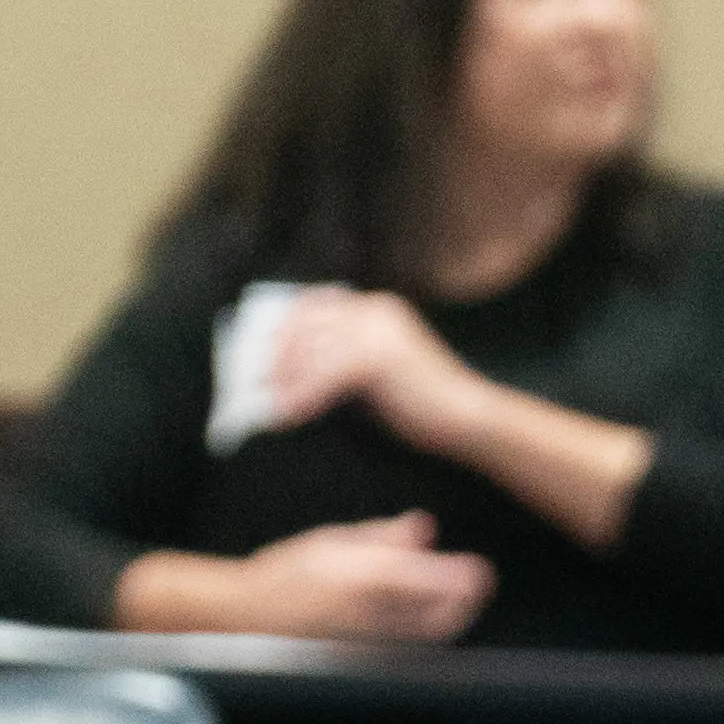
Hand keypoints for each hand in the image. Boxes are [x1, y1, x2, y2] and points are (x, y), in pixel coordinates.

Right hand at [213, 513, 493, 642]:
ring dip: (448, 615)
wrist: (249, 617)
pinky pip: (406, 645)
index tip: (480, 570)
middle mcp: (367, 614)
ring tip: (463, 594)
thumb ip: (382, 537)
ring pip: (424, 635)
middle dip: (463, 604)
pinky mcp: (365, 659)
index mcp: (358, 579)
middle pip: (436, 620)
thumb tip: (423, 528)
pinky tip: (428, 610)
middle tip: (477, 582)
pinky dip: (424, 626)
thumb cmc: (287, 574)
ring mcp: (367, 642)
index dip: (457, 579)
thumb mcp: (333, 542)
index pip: (423, 581)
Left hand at [266, 284, 486, 449]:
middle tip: (254, 381)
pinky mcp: (377, 357)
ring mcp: (377, 331)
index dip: (283, 327)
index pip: (313, 305)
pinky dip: (302, 396)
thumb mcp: (378, 373)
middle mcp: (375, 311)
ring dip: (284, 378)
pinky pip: (324, 375)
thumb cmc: (427, 406)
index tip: (261, 353)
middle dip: (275, 354)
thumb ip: (342, 361)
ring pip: (310, 349)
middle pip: (304, 323)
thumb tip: (294, 372)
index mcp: (376, 309)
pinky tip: (289, 415)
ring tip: (268, 403)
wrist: (470, 418)